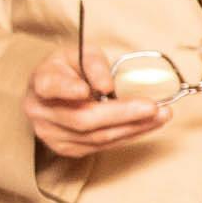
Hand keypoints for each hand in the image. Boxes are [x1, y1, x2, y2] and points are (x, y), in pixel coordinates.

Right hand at [23, 50, 169, 159]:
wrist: (52, 91)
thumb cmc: (68, 69)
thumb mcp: (80, 53)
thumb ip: (93, 63)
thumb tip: (107, 87)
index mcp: (40, 82)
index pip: (50, 86)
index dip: (67, 89)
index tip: (85, 89)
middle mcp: (40, 112)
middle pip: (82, 119)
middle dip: (121, 114)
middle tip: (152, 107)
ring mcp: (51, 135)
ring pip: (95, 137)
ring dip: (132, 128)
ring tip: (160, 116)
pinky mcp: (66, 149)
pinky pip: (100, 147)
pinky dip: (126, 136)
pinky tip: (145, 125)